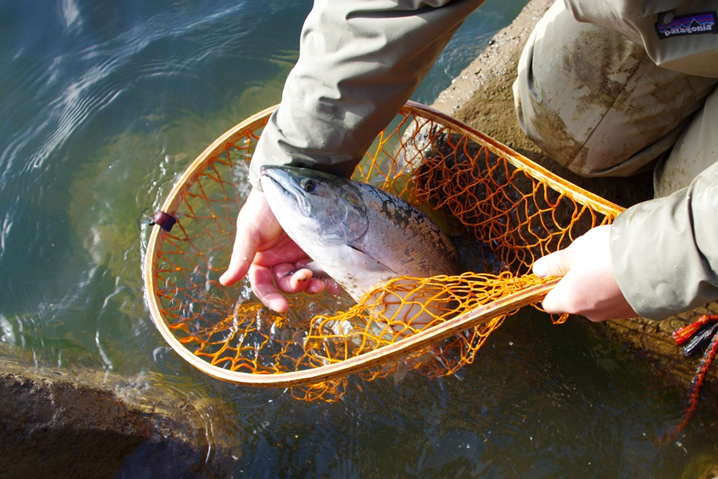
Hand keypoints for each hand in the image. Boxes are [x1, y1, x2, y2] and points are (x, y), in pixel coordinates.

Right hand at [219, 188, 334, 311]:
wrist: (290, 181)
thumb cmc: (265, 205)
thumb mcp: (251, 230)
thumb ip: (241, 257)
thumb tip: (224, 282)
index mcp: (260, 260)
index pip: (263, 286)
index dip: (271, 298)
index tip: (282, 307)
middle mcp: (280, 261)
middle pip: (287, 284)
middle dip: (296, 286)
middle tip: (306, 277)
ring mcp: (300, 255)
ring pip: (307, 279)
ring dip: (313, 285)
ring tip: (323, 284)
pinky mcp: (317, 249)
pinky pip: (323, 269)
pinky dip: (329, 277)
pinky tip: (336, 283)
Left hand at [532, 224, 636, 321]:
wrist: (658, 259)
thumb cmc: (608, 254)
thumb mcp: (575, 251)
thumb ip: (555, 263)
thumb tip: (538, 270)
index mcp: (570, 300)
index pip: (549, 302)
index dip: (550, 287)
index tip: (558, 271)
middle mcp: (590, 313)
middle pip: (574, 300)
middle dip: (577, 283)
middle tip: (588, 260)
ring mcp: (614, 314)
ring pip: (597, 300)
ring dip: (599, 285)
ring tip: (611, 262)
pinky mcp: (635, 311)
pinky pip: (619, 300)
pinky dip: (618, 288)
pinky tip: (627, 270)